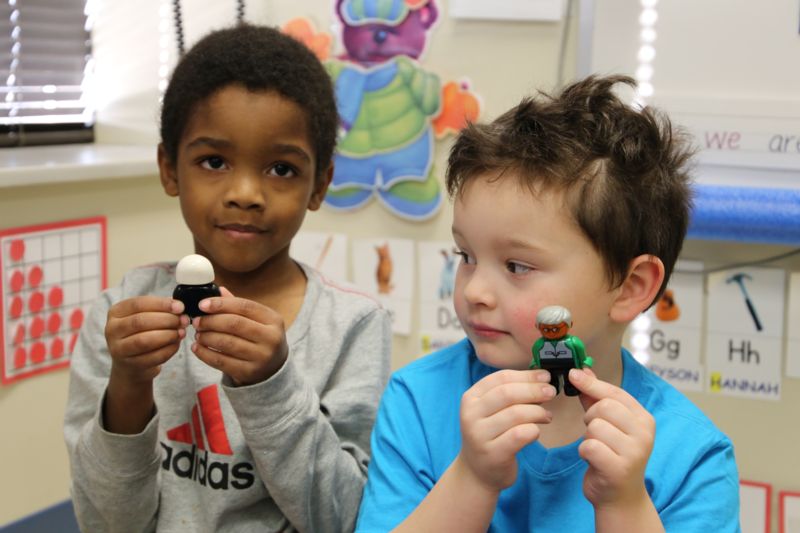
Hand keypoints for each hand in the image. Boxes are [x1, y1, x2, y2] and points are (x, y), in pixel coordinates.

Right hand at [105, 296, 186, 383]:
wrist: (131, 362)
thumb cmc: (141, 332)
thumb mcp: (145, 316)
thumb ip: (159, 309)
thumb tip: (179, 306)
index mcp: (115, 312)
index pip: (138, 304)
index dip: (161, 304)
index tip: (180, 307)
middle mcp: (112, 329)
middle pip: (141, 321)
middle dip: (167, 320)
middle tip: (183, 321)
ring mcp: (117, 349)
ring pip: (145, 340)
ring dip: (168, 335)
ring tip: (181, 332)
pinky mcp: (128, 364)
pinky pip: (152, 357)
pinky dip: (168, 350)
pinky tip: (176, 344)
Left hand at [191, 287, 287, 385]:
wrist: (273, 368)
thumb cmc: (260, 338)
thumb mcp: (257, 320)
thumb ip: (238, 306)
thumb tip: (218, 289)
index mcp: (273, 319)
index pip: (245, 306)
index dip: (221, 304)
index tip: (202, 305)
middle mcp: (271, 338)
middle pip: (234, 324)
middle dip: (211, 321)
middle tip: (197, 321)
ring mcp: (261, 357)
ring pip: (227, 343)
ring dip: (207, 337)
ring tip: (197, 334)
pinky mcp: (249, 372)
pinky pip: (221, 361)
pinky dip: (205, 354)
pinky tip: (197, 348)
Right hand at [457, 369, 554, 491]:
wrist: (477, 472)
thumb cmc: (491, 435)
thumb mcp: (491, 410)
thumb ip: (509, 393)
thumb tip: (541, 377)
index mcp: (471, 398)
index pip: (501, 378)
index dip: (527, 375)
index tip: (545, 376)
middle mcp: (471, 414)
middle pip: (508, 393)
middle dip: (534, 390)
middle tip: (551, 392)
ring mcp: (479, 435)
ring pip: (516, 413)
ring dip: (538, 411)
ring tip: (547, 416)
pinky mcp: (493, 453)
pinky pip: (520, 435)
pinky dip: (534, 430)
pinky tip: (537, 432)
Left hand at [569, 368, 655, 508]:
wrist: (619, 497)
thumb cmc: (612, 456)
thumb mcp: (608, 425)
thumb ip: (596, 398)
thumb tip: (583, 370)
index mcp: (644, 419)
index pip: (615, 393)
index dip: (592, 383)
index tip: (573, 374)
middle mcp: (644, 433)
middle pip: (603, 407)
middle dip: (590, 417)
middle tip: (594, 432)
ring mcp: (635, 451)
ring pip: (595, 426)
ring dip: (588, 437)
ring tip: (597, 448)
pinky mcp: (620, 468)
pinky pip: (589, 446)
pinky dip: (584, 452)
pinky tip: (593, 460)